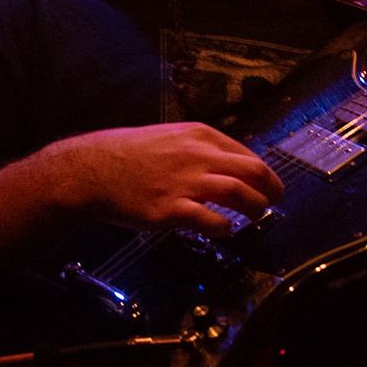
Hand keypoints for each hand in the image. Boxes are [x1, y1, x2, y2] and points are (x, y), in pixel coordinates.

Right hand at [46, 122, 284, 236]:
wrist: (92, 169)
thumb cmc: (129, 154)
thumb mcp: (170, 137)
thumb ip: (200, 149)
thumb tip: (228, 165)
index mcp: (200, 136)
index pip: (247, 154)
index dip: (264, 173)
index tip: (268, 185)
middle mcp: (197, 156)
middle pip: (252, 172)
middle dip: (271, 189)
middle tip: (274, 201)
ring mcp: (184, 183)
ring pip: (238, 194)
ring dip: (255, 208)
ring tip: (256, 216)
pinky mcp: (170, 209)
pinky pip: (210, 220)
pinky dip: (224, 228)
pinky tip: (224, 230)